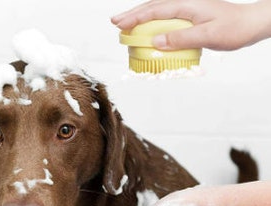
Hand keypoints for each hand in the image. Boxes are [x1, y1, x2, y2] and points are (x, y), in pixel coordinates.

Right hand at [111, 0, 270, 50]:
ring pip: (158, 12)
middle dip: (132, 15)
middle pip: (152, 7)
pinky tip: (149, 30)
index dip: (135, 17)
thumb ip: (181, 39)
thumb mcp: (208, 35)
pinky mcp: (189, 18)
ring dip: (140, 18)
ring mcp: (187, 10)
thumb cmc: (234, 27)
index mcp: (187, 5)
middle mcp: (185, 4)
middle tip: (115, 22)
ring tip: (126, 25)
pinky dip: (153, 23)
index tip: (119, 23)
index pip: (154, 10)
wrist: (250, 23)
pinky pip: (166, 19)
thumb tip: (156, 42)